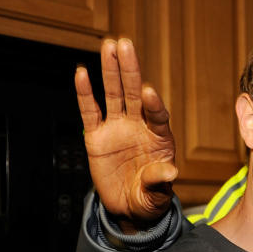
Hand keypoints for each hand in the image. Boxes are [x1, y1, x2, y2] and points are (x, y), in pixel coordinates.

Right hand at [77, 38, 176, 227]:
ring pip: (114, 94)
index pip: (158, 116)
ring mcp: (117, 128)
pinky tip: (81, 73)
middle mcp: (139, 126)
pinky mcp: (97, 136)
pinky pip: (90, 111)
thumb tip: (170, 171)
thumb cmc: (149, 197)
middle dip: (130, 69)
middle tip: (126, 44)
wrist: (129, 207)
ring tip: (109, 46)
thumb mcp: (157, 193)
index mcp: (159, 137)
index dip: (154, 105)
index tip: (149, 92)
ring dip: (111, 71)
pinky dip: (85, 93)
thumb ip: (160, 180)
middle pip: (135, 93)